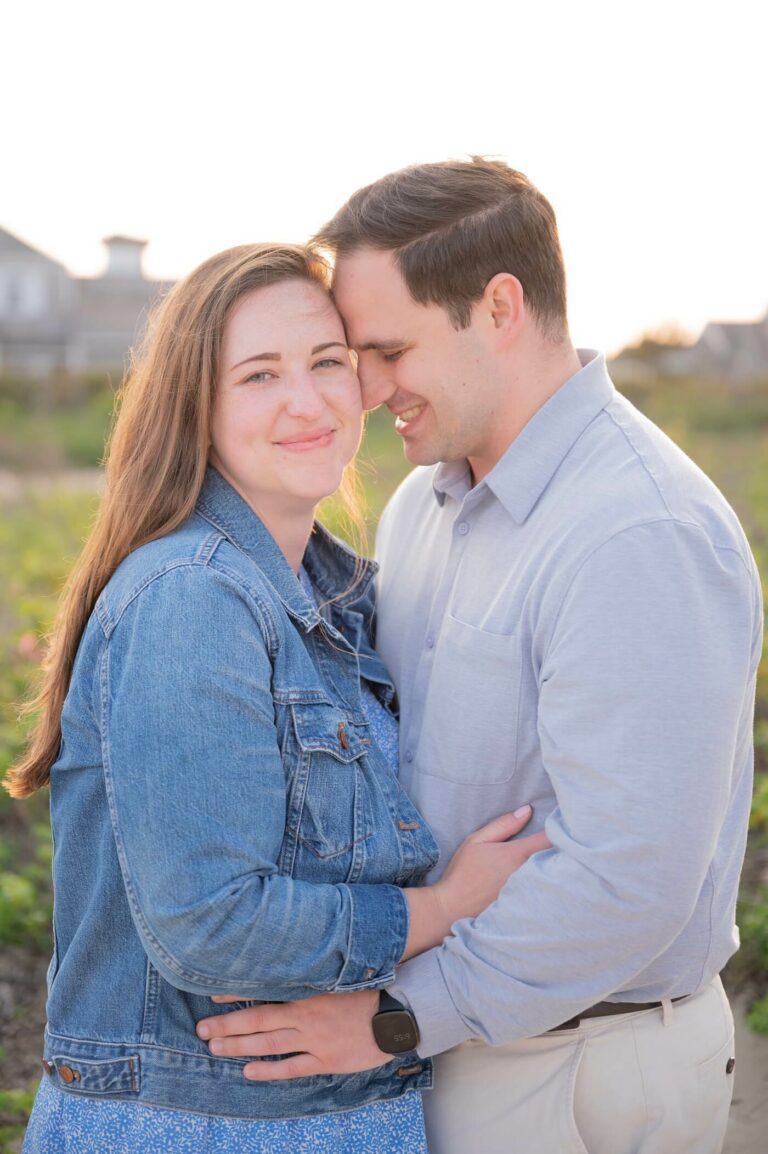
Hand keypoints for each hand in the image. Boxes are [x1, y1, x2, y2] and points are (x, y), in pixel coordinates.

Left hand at [196, 989, 385, 1079]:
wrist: (398, 1013)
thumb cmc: (370, 988)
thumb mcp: (339, 973)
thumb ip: (313, 973)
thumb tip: (286, 963)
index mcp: (308, 990)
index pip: (264, 989)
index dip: (236, 993)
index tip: (212, 993)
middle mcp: (306, 1014)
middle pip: (258, 1019)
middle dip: (228, 1025)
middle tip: (202, 1030)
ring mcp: (315, 1038)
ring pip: (269, 1043)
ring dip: (240, 1046)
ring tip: (214, 1048)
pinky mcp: (326, 1059)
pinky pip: (292, 1066)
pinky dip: (269, 1070)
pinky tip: (248, 1071)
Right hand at [436, 805, 551, 922]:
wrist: (453, 908)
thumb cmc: (463, 872)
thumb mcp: (476, 840)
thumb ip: (503, 824)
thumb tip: (527, 810)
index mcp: (516, 854)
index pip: (549, 838)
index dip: (559, 829)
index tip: (562, 823)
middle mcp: (527, 873)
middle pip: (557, 857)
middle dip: (562, 848)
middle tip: (566, 840)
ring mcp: (529, 892)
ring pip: (554, 875)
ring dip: (557, 865)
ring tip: (561, 858)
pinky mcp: (528, 906)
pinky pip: (546, 890)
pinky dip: (551, 883)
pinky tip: (549, 880)